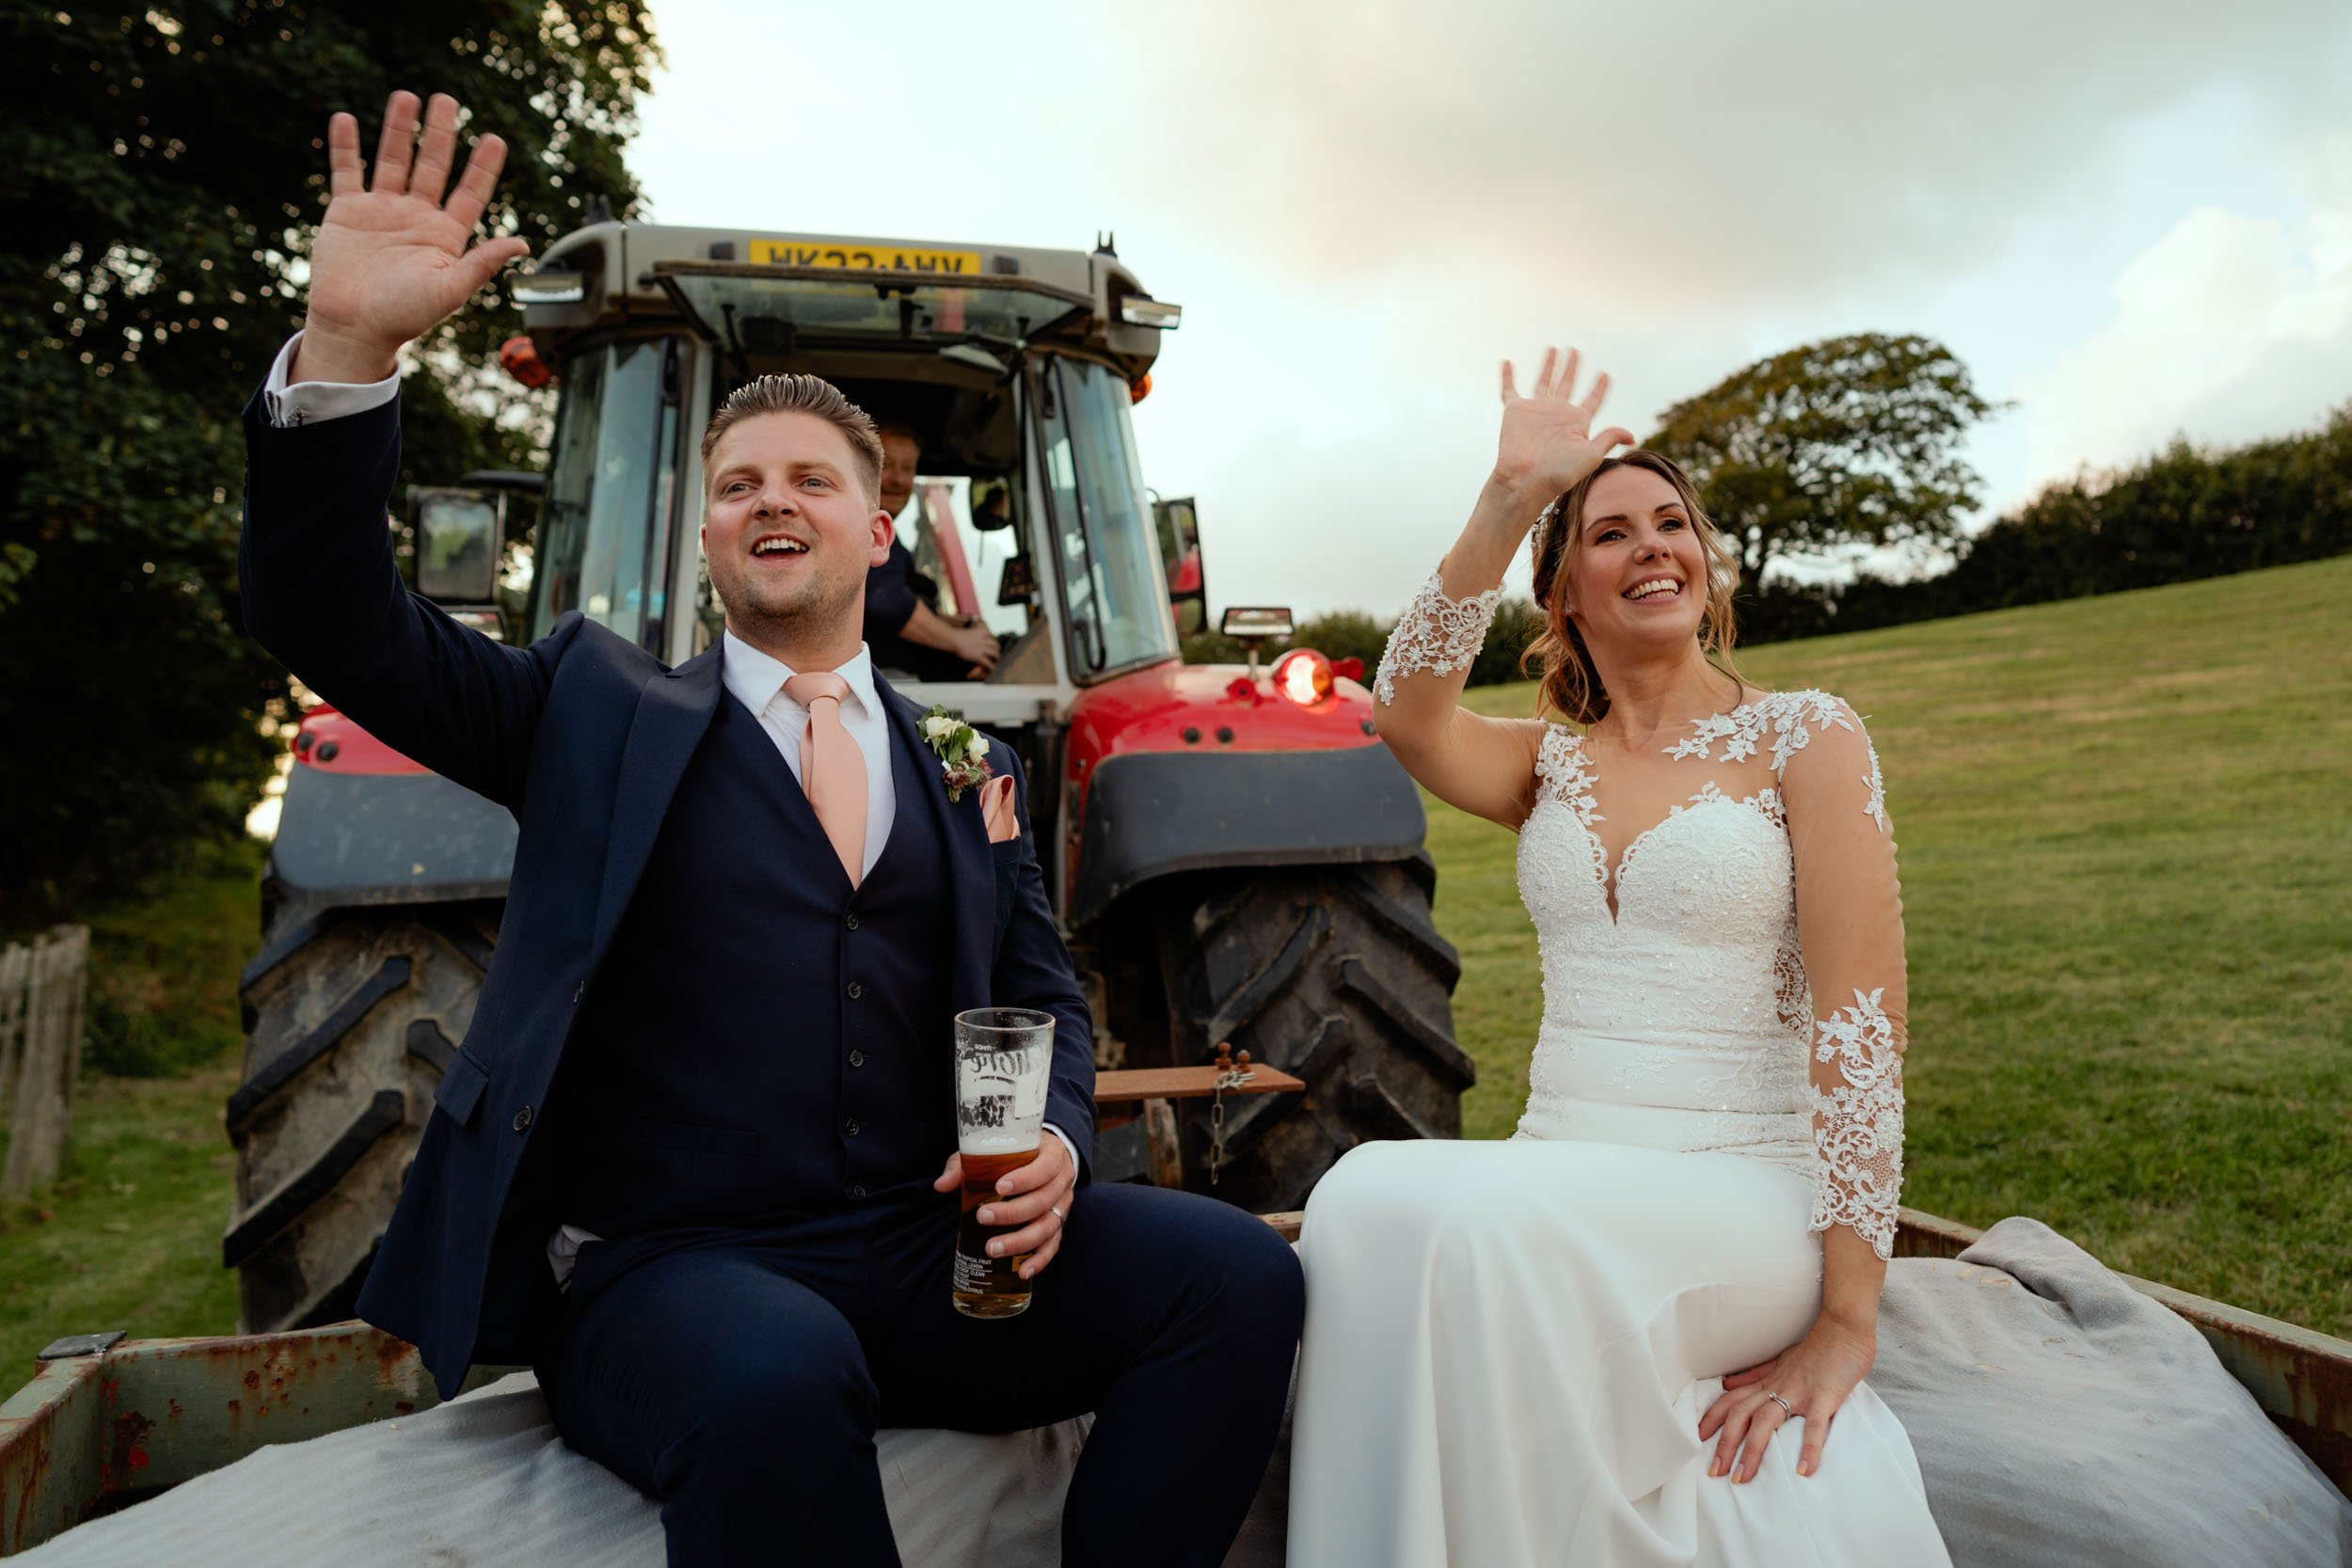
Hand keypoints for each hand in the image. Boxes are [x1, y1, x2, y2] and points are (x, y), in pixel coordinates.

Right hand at [295, 91, 531, 383]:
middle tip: (447, 99)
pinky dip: (346, 146)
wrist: (354, 328)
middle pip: (432, 165)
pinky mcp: (347, 212)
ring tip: (406, 96)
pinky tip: (347, 119)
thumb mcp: (450, 290)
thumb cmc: (405, 317)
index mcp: (445, 235)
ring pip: (393, 160)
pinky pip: (346, 171)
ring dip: (399, 129)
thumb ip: (482, 263)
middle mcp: (416, 217)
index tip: (495, 138)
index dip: (482, 167)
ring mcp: (381, 211)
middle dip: (440, 133)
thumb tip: (523, 244)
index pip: (469, 193)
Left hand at [932, 1136, 1073, 1278]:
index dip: (1025, 1179)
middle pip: (1043, 1201)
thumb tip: (941, 1185)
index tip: (999, 1187)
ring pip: (1048, 1226)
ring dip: (1021, 1241)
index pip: (1045, 1167)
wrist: (1047, 1158)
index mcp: (1053, 1155)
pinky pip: (1052, 1245)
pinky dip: (1039, 1260)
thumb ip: (968, 1164)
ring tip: (992, 1249)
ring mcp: (1062, 1205)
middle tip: (983, 1217)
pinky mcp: (1059, 1225)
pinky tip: (1023, 1272)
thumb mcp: (995, 1150)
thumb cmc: (1018, 1153)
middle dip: (1013, 1213)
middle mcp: (1062, 1181)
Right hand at [950, 619, 1000, 676]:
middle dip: (997, 650)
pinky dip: (991, 667)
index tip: (993, 646)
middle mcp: (984, 639)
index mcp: (982, 631)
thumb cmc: (955, 635)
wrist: (951, 639)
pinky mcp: (979, 656)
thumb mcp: (968, 630)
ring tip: (994, 663)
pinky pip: (988, 663)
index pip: (992, 637)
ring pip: (995, 654)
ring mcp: (982, 648)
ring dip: (996, 659)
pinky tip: (990, 670)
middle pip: (995, 645)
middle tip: (995, 655)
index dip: (994, 642)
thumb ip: (974, 630)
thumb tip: (975, 623)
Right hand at [1491, 346, 1635, 503]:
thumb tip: (1632, 437)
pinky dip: (1507, 376)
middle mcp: (1557, 414)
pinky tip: (1506, 362)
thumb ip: (1609, 438)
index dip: (1599, 388)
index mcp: (1577, 423)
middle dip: (1572, 368)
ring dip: (1549, 365)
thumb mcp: (1591, 454)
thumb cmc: (1559, 472)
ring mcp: (1536, 411)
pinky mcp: (1515, 410)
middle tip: (1575, 351)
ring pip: (1543, 381)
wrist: (1526, 480)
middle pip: (1567, 384)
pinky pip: (1509, 389)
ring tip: (1554, 348)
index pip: (1592, 400)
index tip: (1605, 375)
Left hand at [1698, 1315, 1876, 1482]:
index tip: (1696, 1439)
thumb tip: (1727, 1383)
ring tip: (1742, 1477)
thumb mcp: (1778, 1360)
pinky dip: (1809, 1448)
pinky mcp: (1824, 1396)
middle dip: (1725, 1444)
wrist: (1844, 1328)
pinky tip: (1804, 1470)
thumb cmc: (1815, 1348)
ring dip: (1752, 1450)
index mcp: (1767, 1380)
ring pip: (1766, 1421)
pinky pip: (1815, 1425)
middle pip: (1741, 1415)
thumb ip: (1753, 1374)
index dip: (1711, 1419)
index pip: (1731, 1401)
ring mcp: (1799, 1391)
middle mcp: (1777, 1386)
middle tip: (1715, 1472)